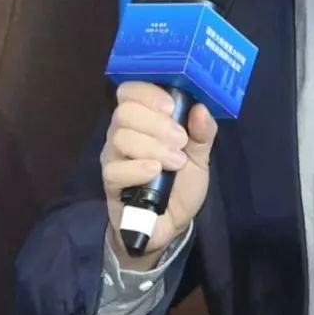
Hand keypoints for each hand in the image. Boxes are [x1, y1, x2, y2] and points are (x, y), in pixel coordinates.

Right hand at [99, 81, 217, 267]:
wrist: (169, 223)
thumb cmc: (181, 180)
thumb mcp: (200, 154)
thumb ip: (203, 131)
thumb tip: (201, 107)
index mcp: (144, 117)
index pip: (130, 91)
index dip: (148, 93)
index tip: (171, 106)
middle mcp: (123, 132)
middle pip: (125, 111)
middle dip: (157, 124)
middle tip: (180, 141)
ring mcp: (113, 156)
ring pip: (121, 137)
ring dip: (153, 147)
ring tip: (175, 162)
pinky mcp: (109, 182)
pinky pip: (115, 169)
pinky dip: (138, 168)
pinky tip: (155, 172)